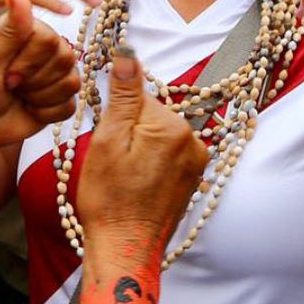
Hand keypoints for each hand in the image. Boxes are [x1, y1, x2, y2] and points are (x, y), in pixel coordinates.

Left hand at [0, 0, 79, 151]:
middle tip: (10, 84)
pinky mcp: (62, 98)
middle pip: (65, 59)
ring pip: (71, 83)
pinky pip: (70, 105)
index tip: (5, 71)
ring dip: (39, 96)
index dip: (28, 61)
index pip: (49, 39)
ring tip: (19, 95)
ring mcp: (57, 73)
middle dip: (33, 79)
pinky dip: (46, 112)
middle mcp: (47, 48)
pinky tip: (29, 108)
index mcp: (29, 30)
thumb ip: (10, 28)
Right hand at [75, 45, 208, 266]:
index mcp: (173, 127)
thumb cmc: (109, 200)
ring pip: (157, 134)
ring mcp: (197, 162)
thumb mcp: (107, 141)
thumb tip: (128, 53)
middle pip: (150, 114)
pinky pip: (166, 154)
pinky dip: (149, 162)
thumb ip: (122, 95)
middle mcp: (194, 140)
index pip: (138, 95)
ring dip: (138, 146)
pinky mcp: (193, 178)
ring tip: (123, 176)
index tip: (107, 142)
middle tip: (113, 163)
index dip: (115, 115)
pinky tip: (135, 184)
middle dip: (128, 130)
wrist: (125, 250)